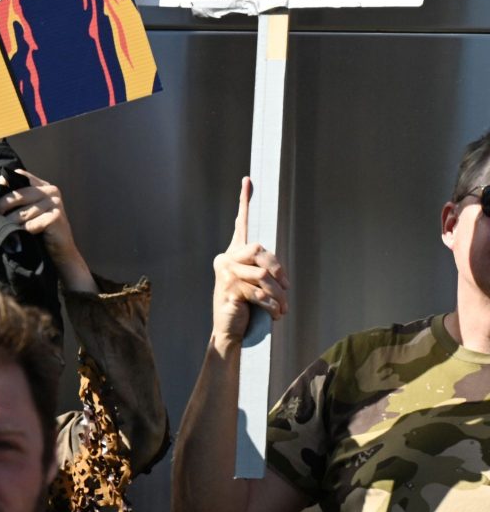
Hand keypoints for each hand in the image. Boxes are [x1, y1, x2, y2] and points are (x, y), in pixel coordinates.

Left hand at [0, 169, 94, 292]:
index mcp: (42, 186)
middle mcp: (50, 191)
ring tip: (1, 228)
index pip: (21, 175)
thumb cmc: (40, 231)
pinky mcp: (56, 217)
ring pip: (24, 212)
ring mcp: (55, 203)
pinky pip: (32, 224)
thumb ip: (17, 201)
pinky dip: (22, 231)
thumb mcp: (28, 211)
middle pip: (20, 193)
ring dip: (10, 221)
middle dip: (2, 204)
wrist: (60, 252)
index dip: (4, 182)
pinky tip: (17, 236)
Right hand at [211, 177, 288, 348]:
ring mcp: (226, 274)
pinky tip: (273, 314)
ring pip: (264, 276)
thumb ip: (264, 273)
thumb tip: (279, 276)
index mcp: (233, 255)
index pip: (241, 224)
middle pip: (260, 250)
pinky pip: (260, 293)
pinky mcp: (229, 290)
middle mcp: (226, 259)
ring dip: (279, 295)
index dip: (244, 202)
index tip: (247, 181)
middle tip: (286, 289)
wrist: (229, 331)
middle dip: (278, 270)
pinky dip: (272, 306)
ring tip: (282, 308)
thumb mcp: (256, 286)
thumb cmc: (245, 308)